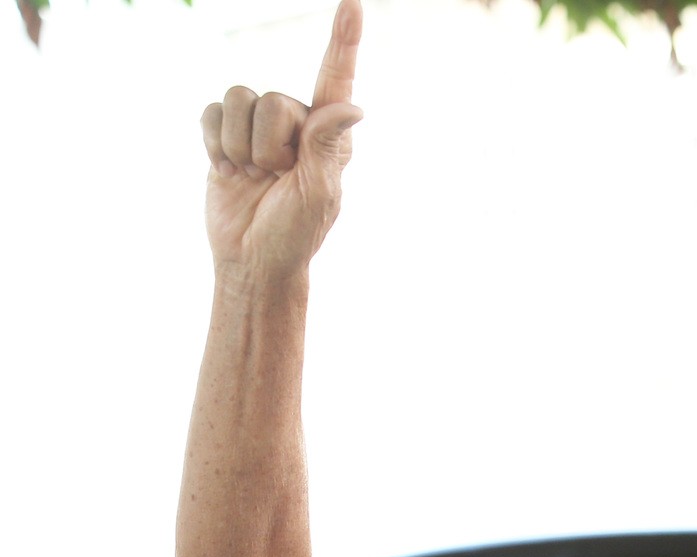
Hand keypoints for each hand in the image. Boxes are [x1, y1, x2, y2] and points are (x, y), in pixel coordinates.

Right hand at [200, 0, 362, 275]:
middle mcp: (294, 123)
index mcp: (327, 136)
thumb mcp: (316, 194)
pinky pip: (211, 114)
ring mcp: (258, 127)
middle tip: (273, 180)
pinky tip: (227, 172)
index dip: (343, 41)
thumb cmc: (293, 235)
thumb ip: (326, 146)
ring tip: (251, 177)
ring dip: (239, 147)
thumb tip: (353, 106)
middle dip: (267, 148)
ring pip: (238, 100)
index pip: (335, 79)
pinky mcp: (225, 134)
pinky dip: (214, 145)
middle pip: (272, 100)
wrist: (251, 259)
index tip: (353, 4)